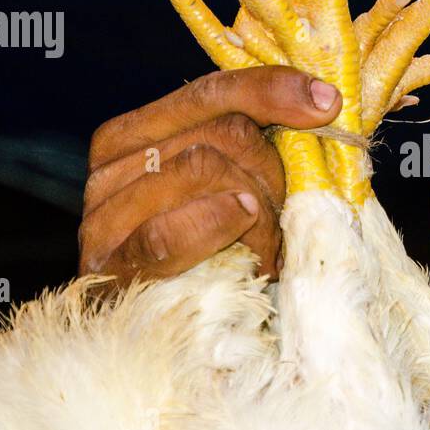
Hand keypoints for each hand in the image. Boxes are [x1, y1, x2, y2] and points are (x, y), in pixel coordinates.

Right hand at [78, 66, 340, 282]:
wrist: (155, 339)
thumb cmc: (206, 259)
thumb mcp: (230, 187)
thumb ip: (253, 138)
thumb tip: (321, 97)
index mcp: (133, 135)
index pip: (211, 91)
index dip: (271, 91)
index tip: (325, 102)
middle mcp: (110, 167)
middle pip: (222, 132)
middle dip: (270, 171)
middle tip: (280, 213)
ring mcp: (104, 217)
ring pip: (204, 166)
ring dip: (257, 211)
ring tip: (264, 244)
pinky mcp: (112, 266)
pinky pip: (167, 231)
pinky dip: (215, 224)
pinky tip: (242, 228)